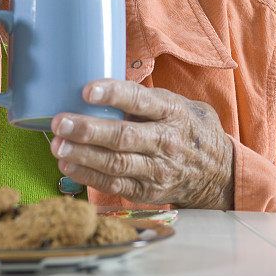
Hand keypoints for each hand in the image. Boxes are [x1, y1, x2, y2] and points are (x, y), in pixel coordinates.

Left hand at [50, 79, 233, 208]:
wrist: (217, 171)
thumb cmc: (186, 127)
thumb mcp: (175, 104)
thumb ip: (145, 98)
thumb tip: (102, 84)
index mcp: (171, 111)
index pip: (141, 100)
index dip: (113, 94)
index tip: (87, 89)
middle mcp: (165, 141)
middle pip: (123, 136)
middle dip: (88, 130)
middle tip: (60, 122)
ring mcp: (157, 169)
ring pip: (116, 163)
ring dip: (83, 155)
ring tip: (57, 146)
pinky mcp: (148, 191)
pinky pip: (115, 184)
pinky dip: (89, 176)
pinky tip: (69, 165)